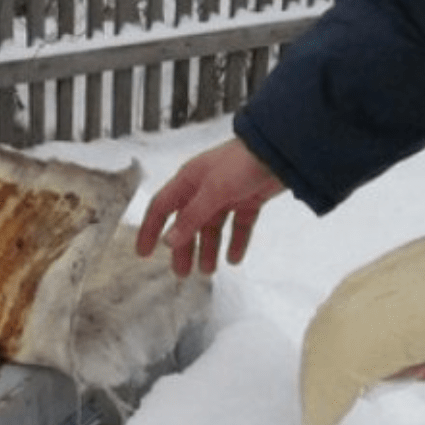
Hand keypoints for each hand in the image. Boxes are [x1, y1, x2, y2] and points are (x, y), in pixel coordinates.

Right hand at [135, 137, 284, 276]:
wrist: (281, 150)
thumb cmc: (241, 164)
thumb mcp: (213, 191)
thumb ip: (192, 217)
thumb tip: (168, 241)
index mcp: (188, 181)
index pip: (161, 208)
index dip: (150, 230)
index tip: (143, 254)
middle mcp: (203, 188)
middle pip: (187, 222)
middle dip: (183, 247)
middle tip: (182, 273)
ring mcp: (227, 195)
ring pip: (212, 227)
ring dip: (209, 248)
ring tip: (209, 271)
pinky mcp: (249, 200)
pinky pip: (238, 225)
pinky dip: (236, 242)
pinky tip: (234, 259)